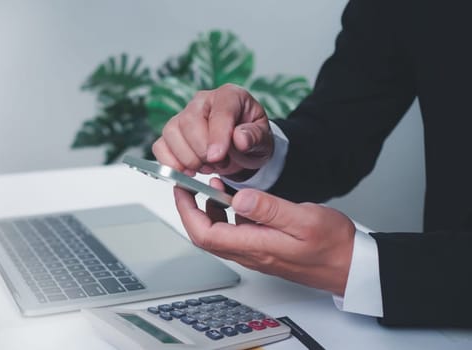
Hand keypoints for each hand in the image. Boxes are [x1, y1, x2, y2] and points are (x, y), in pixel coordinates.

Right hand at [152, 84, 272, 179]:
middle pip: (189, 122)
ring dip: (188, 158)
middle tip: (219, 163)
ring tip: (207, 166)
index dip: (217, 135)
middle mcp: (202, 102)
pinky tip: (189, 169)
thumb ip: (254, 137)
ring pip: (171, 134)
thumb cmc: (251, 140)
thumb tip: (239, 138)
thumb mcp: (264, 140)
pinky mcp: (171, 134)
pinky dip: (171, 163)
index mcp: (229, 96)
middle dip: (202, 150)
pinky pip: (160, 146)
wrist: (241, 150)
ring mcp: (183, 116)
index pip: (220, 111)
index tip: (218, 156)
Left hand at [174, 178, 355, 295]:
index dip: (187, 211)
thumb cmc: (333, 246)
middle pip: (205, 236)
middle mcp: (251, 253)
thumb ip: (269, 209)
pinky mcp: (263, 249)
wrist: (352, 266)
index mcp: (256, 246)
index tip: (183, 189)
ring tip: (213, 187)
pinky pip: (234, 234)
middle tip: (188, 186)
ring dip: (208, 211)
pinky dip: (226, 215)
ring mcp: (256, 253)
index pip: (205, 233)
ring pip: (218, 235)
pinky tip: (236, 199)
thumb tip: (238, 199)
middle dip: (191, 209)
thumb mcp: (304, 220)